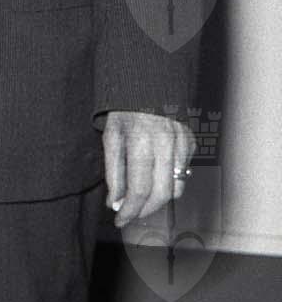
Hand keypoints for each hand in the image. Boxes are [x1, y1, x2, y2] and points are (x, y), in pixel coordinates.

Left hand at [104, 110, 195, 227]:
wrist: (147, 82)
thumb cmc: (123, 110)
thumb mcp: (111, 135)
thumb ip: (113, 170)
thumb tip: (115, 203)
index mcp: (140, 139)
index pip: (139, 188)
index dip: (130, 209)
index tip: (120, 219)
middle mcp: (165, 143)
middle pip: (161, 193)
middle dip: (145, 210)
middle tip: (130, 214)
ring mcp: (182, 143)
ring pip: (175, 188)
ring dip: (157, 200)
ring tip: (140, 199)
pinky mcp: (191, 142)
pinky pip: (183, 173)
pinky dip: (169, 183)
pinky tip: (154, 179)